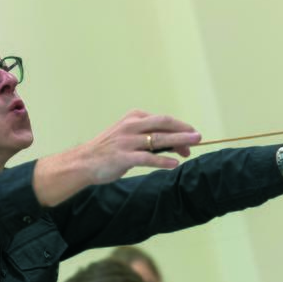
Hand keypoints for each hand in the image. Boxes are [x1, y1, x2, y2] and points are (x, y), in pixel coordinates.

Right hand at [79, 109, 201, 183]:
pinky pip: (147, 158)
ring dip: (177, 143)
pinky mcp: (123, 157)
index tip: (190, 137)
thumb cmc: (108, 150)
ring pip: (157, 140)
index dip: (180, 128)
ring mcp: (127, 141)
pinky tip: (174, 164)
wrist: (83, 162)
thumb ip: (147, 136)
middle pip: (163, 124)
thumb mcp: (127, 135)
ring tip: (191, 149)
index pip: (163, 120)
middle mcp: (131, 126)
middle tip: (198, 136)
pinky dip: (162, 161)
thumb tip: (175, 144)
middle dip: (183, 130)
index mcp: (133, 117)